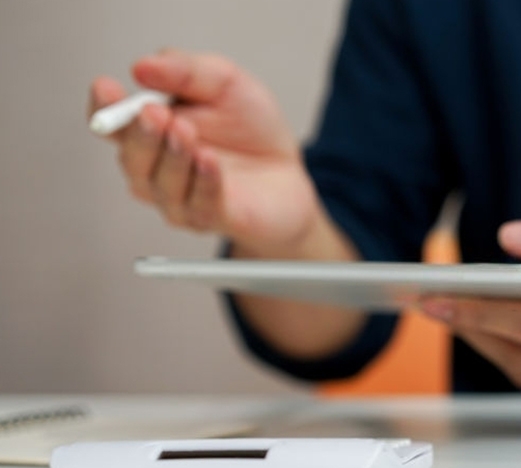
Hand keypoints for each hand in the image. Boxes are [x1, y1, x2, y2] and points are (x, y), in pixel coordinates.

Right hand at [88, 49, 326, 257]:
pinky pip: (199, 205)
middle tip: (154, 113)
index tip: (106, 87)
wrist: (289, 170)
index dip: (104, 106)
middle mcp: (155, 169)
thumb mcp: (226, 83)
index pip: (110, 122)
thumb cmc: (250, 128)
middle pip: (131, 157)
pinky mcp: (212, 218)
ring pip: (160, 184)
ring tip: (186, 132)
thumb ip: (187, 71)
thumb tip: (144, 66)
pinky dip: (203, 182)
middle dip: (141, 134)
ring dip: (172, 157)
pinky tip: (208, 161)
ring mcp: (179, 199)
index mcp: (151, 130)